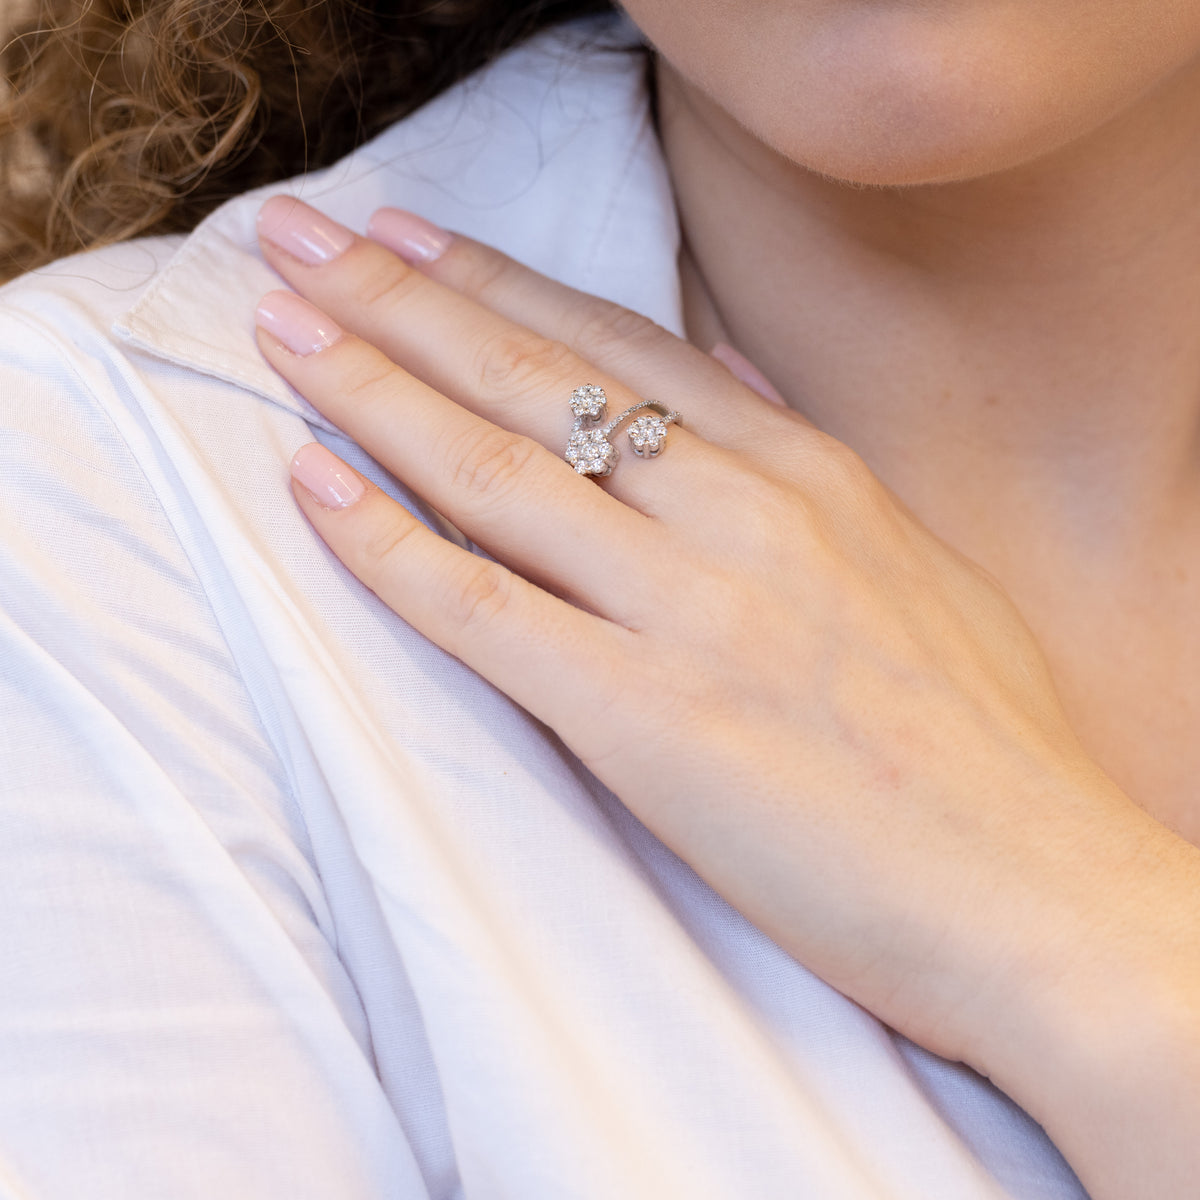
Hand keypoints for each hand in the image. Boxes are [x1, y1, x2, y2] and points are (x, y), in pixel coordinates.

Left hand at [253, 197, 1199, 1196]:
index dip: (500, 284)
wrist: (1038, 891)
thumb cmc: (984, 743)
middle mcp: (743, 513)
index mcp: (809, 471)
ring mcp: (694, 610)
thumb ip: (813, 472)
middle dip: (403, 300)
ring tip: (280, 330)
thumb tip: (738, 382)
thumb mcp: (912, 564)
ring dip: (371, 391)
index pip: (620, 343)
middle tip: (305, 243)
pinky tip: (313, 487)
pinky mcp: (650, 721)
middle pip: (538, 376)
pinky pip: (489, 611)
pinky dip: (389, 547)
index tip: (412, 243)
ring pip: (496, 471)